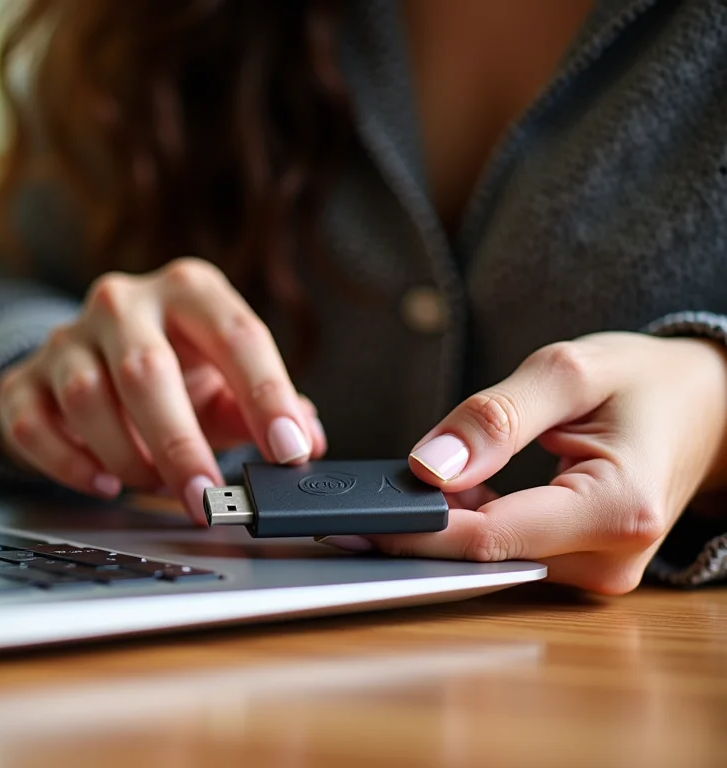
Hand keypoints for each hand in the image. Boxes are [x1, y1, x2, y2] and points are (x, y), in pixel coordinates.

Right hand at [0, 257, 325, 520]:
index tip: (289, 450)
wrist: (90, 362)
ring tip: (157, 486)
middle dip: (180, 445)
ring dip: (126, 457)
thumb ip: (263, 407)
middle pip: (145, 370)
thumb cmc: (174, 371)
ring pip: (87, 398)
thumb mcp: (223, 381)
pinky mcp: (21, 378)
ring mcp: (65, 337)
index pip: (235, 335)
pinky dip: (70, 465)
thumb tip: (308, 437)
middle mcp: (123, 301)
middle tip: (208, 499)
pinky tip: (104, 483)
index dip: (267, 395)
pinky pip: (34, 426)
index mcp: (188, 290)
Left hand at [339, 333, 726, 593]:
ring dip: (442, 526)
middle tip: (357, 497)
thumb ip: (495, 416)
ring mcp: (596, 574)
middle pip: (484, 557)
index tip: (352, 518)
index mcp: (615, 509)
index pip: (489, 538)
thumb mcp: (568, 371)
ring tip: (407, 482)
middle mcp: (609, 559)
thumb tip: (426, 466)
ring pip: (489, 559)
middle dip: (417, 529)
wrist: (705, 409)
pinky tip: (450, 491)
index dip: (413, 530)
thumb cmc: (643, 382)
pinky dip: (469, 525)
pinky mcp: (579, 570)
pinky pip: (506, 554)